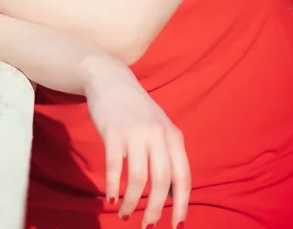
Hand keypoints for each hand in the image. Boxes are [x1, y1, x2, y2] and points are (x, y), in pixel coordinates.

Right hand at [82, 55, 189, 226]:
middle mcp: (158, 136)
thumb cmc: (134, 109)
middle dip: (155, 209)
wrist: (109, 78)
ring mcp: (136, 133)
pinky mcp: (113, 132)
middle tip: (148, 226)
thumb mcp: (158, 128)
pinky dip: (114, 186)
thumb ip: (166, 155)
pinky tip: (110, 198)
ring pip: (140, 178)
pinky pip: (116, 167)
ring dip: (132, 202)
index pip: (183, 178)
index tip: (177, 225)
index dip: (182, 204)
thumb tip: (171, 193)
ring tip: (124, 214)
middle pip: (162, 182)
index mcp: (173, 137)